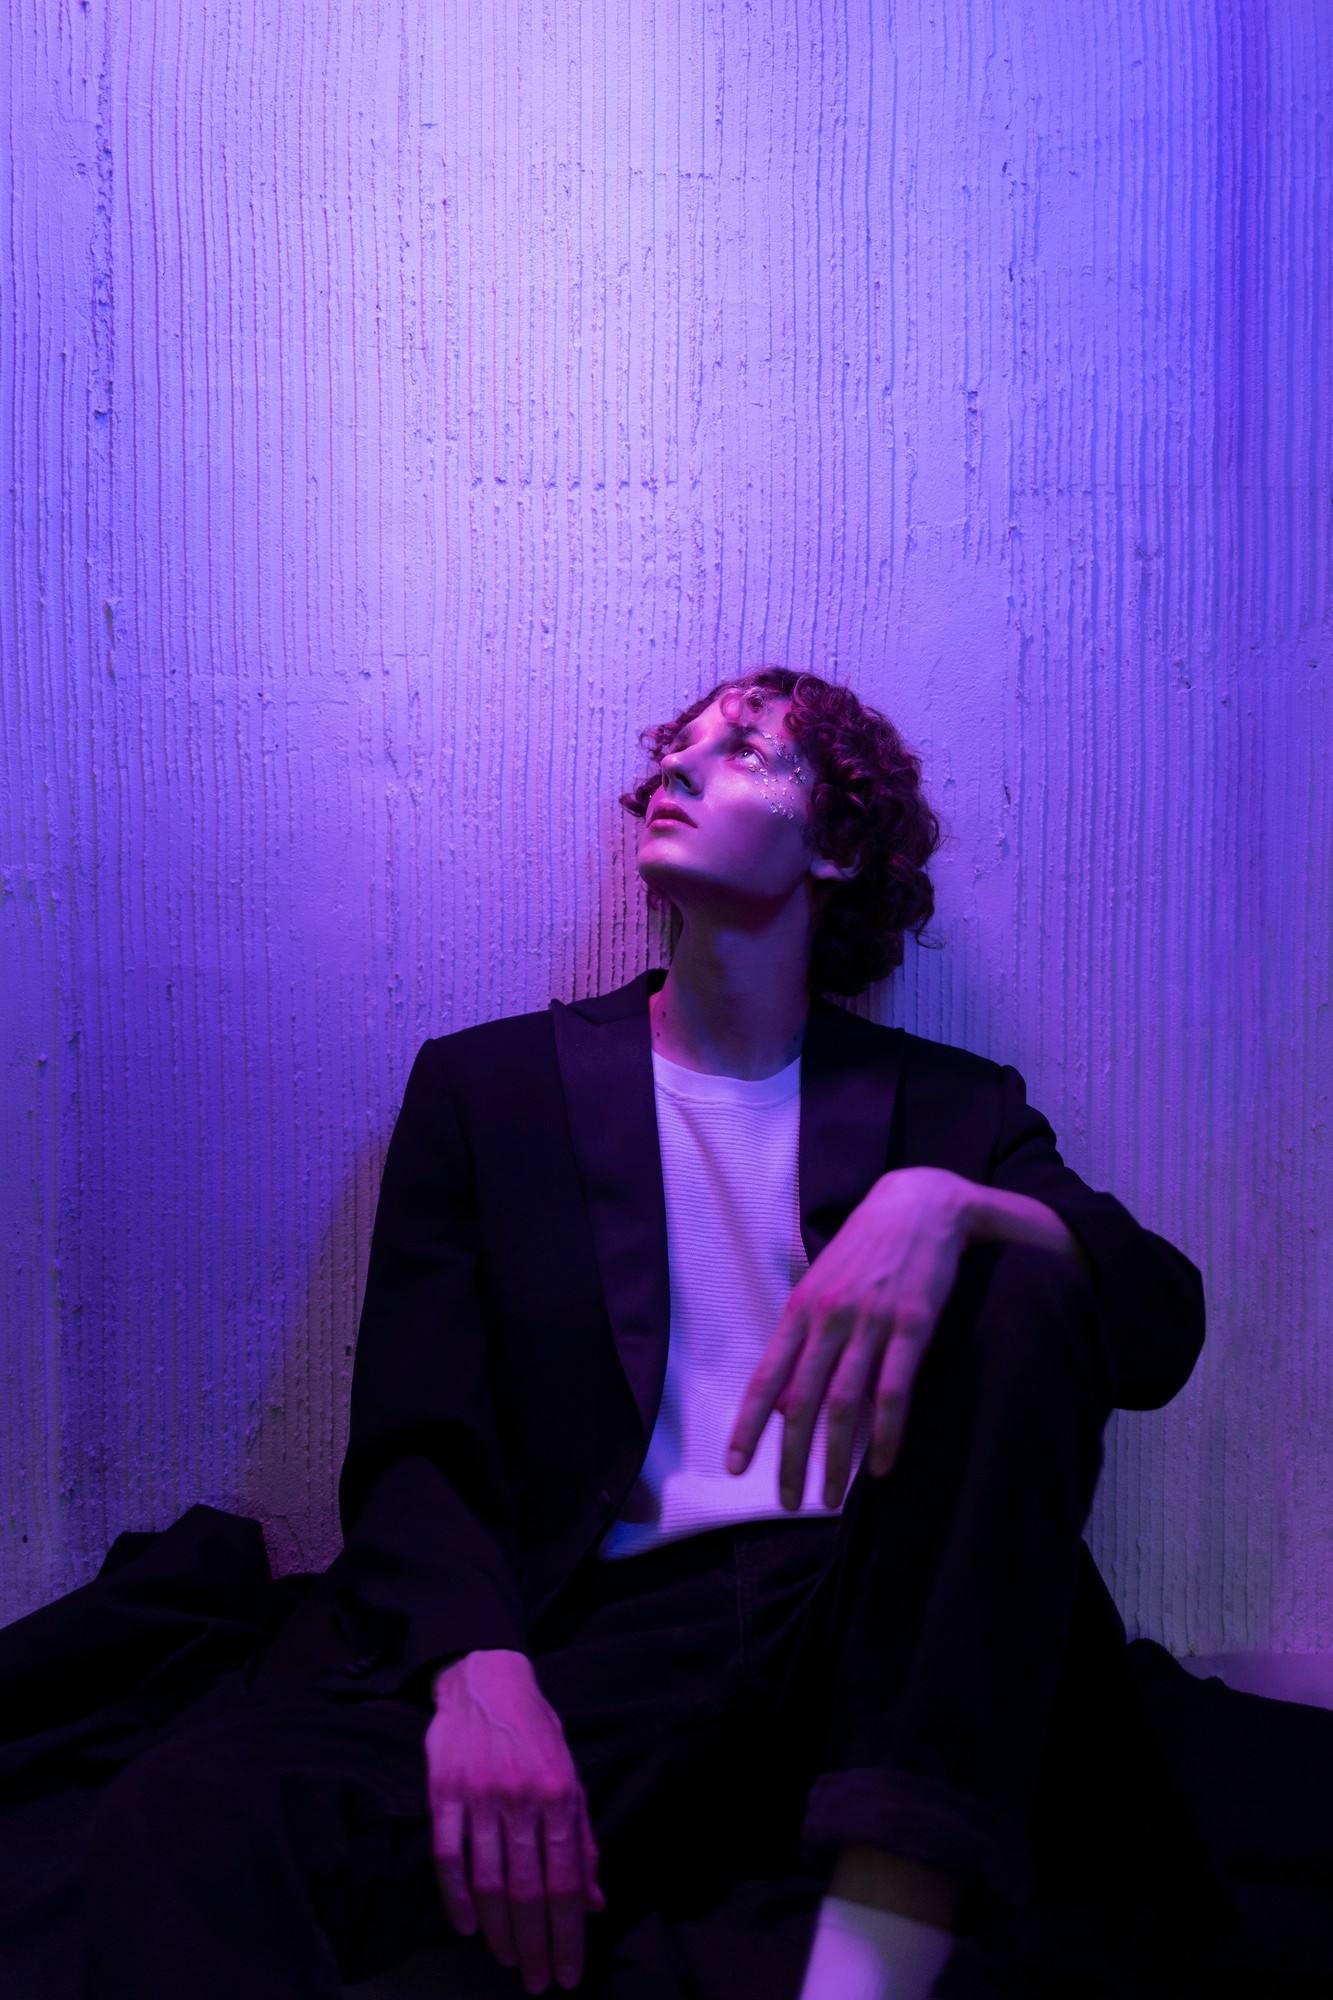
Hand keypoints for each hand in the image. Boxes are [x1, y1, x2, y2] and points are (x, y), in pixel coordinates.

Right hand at [427, 1648, 604, 1992]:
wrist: (486, 1678)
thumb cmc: (535, 1733)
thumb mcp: (572, 1777)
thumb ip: (584, 1841)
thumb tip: (596, 1902)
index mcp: (560, 1796)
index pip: (566, 1882)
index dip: (567, 1936)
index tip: (567, 1975)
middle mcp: (521, 1799)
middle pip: (528, 1892)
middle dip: (535, 1947)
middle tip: (537, 1984)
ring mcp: (479, 1796)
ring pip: (487, 1883)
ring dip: (499, 1931)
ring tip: (508, 1960)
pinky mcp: (443, 1792)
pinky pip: (447, 1857)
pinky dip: (456, 1899)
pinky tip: (468, 1927)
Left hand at [726, 1169, 1084, 1510]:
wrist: (921, 1201)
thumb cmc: (868, 1249)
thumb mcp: (824, 1286)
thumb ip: (803, 1342)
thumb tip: (784, 1405)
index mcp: (801, 1309)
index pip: (766, 1378)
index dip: (749, 1425)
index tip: (735, 1467)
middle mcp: (829, 1318)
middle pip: (803, 1402)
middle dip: (792, 1459)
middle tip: (790, 1503)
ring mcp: (870, 1321)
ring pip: (845, 1404)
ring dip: (836, 1458)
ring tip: (832, 1498)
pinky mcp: (913, 1323)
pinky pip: (895, 1390)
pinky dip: (886, 1434)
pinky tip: (882, 1466)